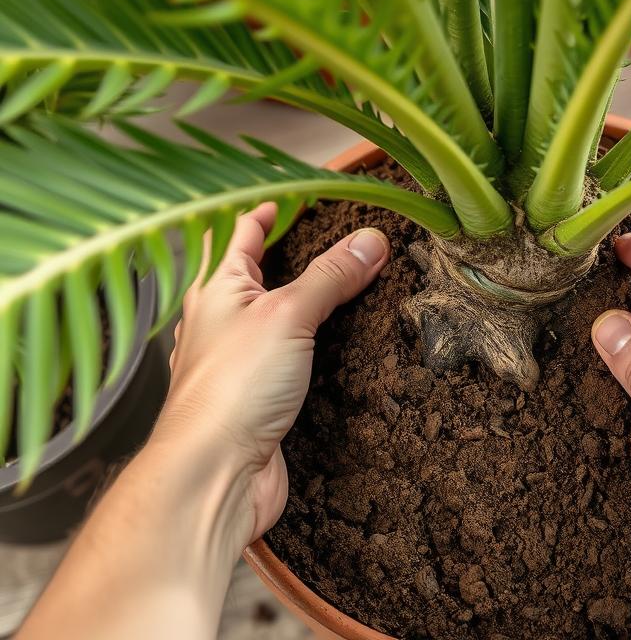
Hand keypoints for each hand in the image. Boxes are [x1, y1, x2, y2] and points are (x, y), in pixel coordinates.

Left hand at [155, 204, 389, 544]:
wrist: (215, 474)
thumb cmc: (233, 389)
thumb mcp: (289, 315)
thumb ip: (331, 276)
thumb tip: (371, 239)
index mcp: (217, 290)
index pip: (240, 234)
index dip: (265, 213)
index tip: (293, 198)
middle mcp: (222, 323)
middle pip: (254, 277)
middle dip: (288, 257)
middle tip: (328, 239)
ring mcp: (240, 364)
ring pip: (273, 321)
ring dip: (303, 305)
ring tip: (340, 288)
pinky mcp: (259, 401)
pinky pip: (289, 362)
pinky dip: (311, 350)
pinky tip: (332, 352)